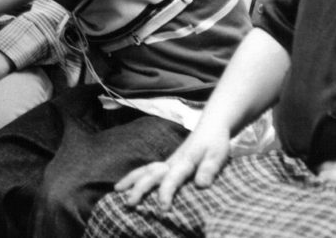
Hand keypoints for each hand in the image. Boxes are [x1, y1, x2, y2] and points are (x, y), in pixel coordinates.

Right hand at [114, 123, 231, 208]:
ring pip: (145, 169)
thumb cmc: (215, 143)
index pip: (171, 179)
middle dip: (139, 188)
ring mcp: (168, 161)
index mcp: (184, 162)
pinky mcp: (167, 163)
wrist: (211, 126)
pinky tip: (129, 183)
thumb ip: (209, 170)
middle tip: (129, 202)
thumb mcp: (218, 156)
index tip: (162, 208)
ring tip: (117, 189)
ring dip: (131, 179)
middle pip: (151, 174)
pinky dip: (136, 176)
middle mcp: (172, 162)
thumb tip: (201, 185)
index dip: (166, 193)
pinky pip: (148, 169)